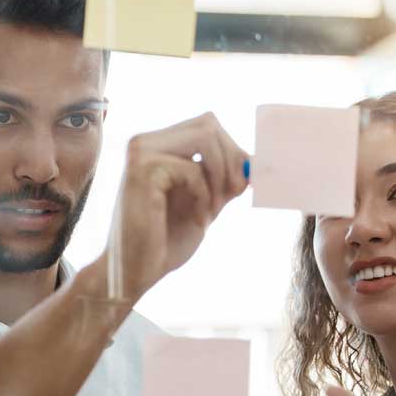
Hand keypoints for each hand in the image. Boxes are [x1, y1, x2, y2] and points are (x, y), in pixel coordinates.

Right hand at [108, 112, 248, 300]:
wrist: (137, 271)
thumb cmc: (165, 241)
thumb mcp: (206, 202)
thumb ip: (226, 179)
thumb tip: (258, 160)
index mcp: (157, 145)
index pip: (208, 125)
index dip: (232, 152)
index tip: (240, 187)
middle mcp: (145, 141)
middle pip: (209, 124)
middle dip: (230, 161)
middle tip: (232, 196)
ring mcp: (141, 152)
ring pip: (204, 137)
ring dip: (219, 176)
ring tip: (213, 210)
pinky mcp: (142, 170)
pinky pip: (193, 169)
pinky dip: (204, 197)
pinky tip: (197, 221)